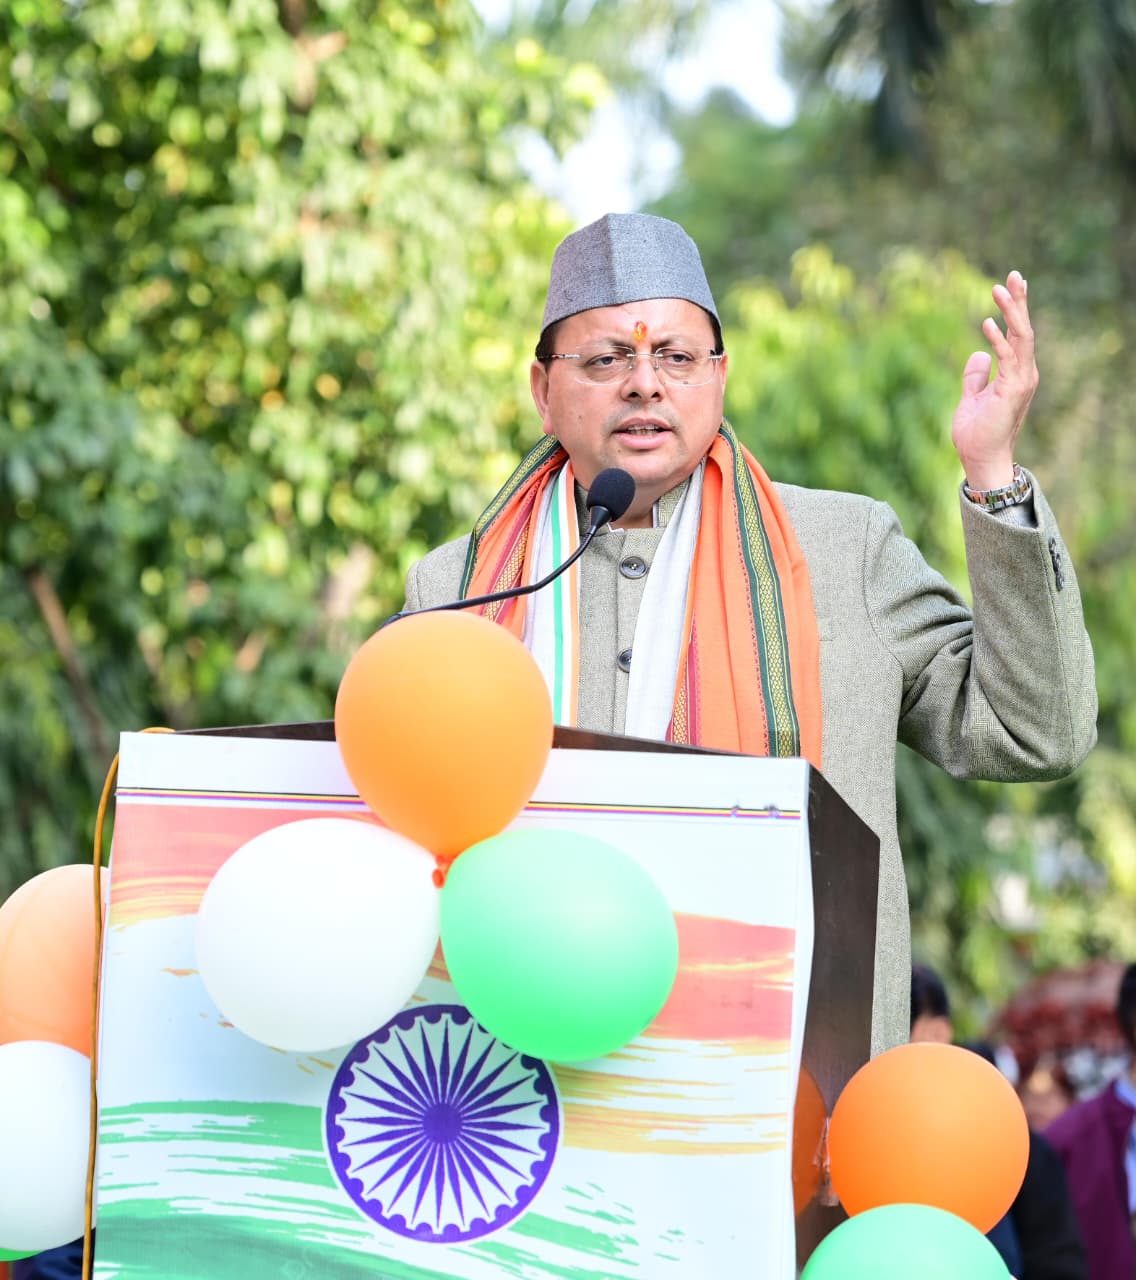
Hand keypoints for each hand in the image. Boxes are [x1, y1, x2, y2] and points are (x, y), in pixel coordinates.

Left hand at [950, 270, 1038, 490]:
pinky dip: (999, 339)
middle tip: (1013, 274)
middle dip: (1019, 301)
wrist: (980, 459)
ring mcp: (1022, 381)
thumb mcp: (971, 398)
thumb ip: (975, 376)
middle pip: (1025, 329)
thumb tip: (977, 354)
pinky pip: (1009, 358)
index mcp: (1015, 373)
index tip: (1009, 284)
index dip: (1014, 309)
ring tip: (997, 288)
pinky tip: (988, 322)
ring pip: (1021, 337)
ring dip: (1010, 312)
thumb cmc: (976, 433)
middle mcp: (1024, 373)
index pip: (1018, 334)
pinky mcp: (1013, 390)